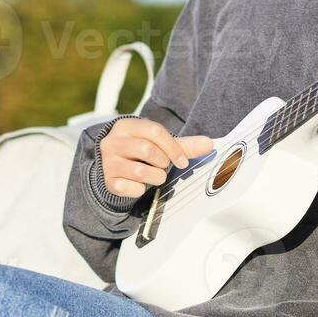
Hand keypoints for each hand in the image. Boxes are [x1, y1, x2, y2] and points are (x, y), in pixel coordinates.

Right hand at [98, 118, 212, 199]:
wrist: (112, 165)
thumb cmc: (140, 151)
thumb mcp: (159, 144)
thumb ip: (184, 145)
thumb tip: (209, 144)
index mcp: (127, 126)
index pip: (155, 132)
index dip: (174, 148)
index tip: (183, 161)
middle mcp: (113, 142)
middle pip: (146, 150)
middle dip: (163, 162)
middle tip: (164, 166)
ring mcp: (108, 162)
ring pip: (138, 171)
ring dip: (155, 177)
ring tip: (156, 176)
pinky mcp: (107, 181)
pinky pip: (128, 188)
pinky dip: (140, 190)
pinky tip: (140, 185)